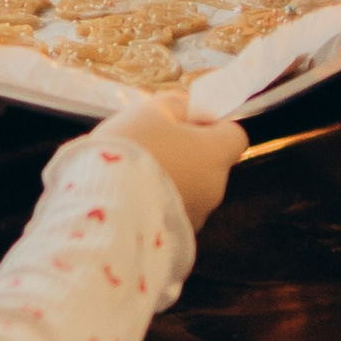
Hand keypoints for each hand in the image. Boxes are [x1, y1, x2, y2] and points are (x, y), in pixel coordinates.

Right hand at [111, 87, 249, 231]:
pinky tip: (132, 197)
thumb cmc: (133, 150)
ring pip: (192, 188)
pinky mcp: (179, 236)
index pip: (235, 136)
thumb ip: (175, 104)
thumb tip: (187, 106)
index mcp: (215, 154)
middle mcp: (216, 187)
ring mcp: (198, 215)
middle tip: (152, 145)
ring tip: (135, 174)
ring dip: (174, 179)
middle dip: (188, 153)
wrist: (105, 208)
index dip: (214, 125)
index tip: (186, 121)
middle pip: (210, 163)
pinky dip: (160, 202)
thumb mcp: (150, 111)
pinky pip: (175, 210)